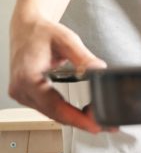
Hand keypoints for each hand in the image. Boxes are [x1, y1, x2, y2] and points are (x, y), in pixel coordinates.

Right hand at [9, 14, 108, 132]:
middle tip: (106, 125)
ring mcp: (21, 93)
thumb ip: (83, 57)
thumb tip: (99, 69)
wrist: (26, 27)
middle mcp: (21, 89)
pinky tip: (81, 114)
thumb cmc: (42, 32)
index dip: (77, 119)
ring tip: (97, 120)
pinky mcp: (26, 94)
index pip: (55, 107)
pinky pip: (47, 109)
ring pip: (51, 114)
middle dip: (81, 122)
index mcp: (28, 78)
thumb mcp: (67, 40)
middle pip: (54, 115)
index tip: (95, 125)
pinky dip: (65, 112)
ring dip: (74, 119)